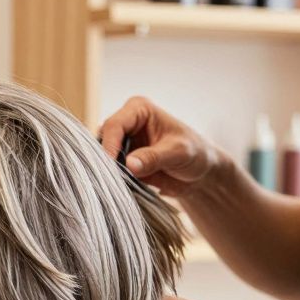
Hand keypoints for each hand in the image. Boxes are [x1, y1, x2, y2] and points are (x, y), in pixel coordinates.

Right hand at [99, 97, 229, 197]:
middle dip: (104, 159)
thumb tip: (129, 165)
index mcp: (139, 110)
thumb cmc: (195, 153)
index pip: (114, 125)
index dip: (109, 145)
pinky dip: (109, 180)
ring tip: (114, 186)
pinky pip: (107, 170)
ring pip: (100, 156)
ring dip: (106, 171)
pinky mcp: (120, 161)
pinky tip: (116, 189)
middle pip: (102, 140)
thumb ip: (154, 158)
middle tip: (109, 179)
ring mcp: (120, 143)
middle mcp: (125, 123)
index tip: (110, 166)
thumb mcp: (178, 153)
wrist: (200, 172)